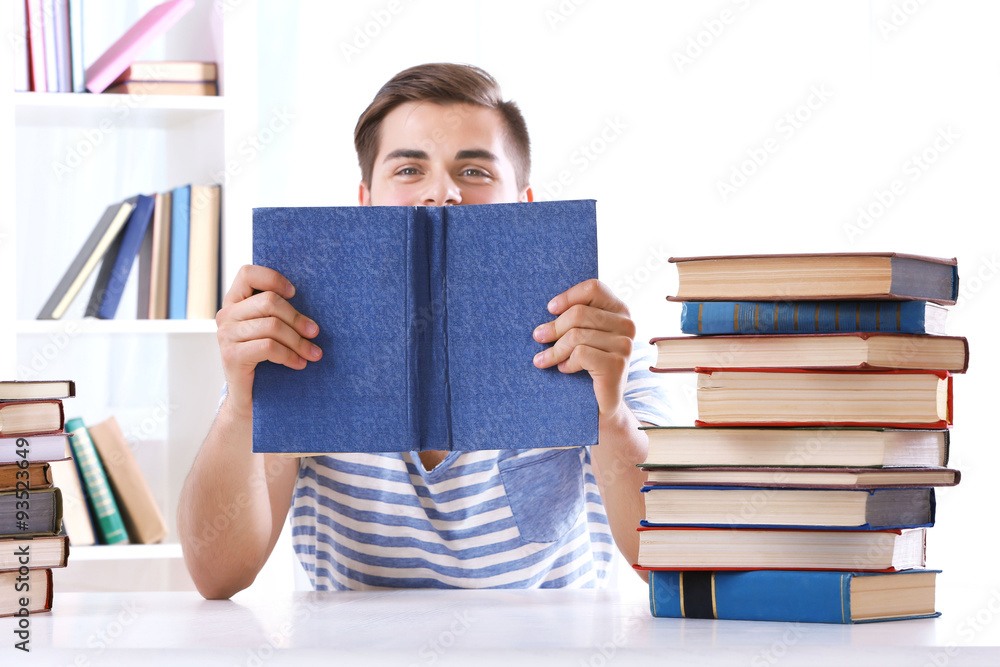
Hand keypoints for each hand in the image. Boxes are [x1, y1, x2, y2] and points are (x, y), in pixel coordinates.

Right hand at [215, 265, 321, 416]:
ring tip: (313, 353)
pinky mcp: (231, 356)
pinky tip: (299, 364)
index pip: (248, 274)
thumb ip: (279, 312)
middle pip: (269, 301)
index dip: (273, 278)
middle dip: (297, 318)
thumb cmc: (266, 360)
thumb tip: (315, 297)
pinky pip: (268, 347)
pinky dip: (289, 355)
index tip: (295, 293)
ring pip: (272, 326)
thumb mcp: (271, 330)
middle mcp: (226, 315)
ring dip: (298, 341)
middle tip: (315, 333)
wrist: (249, 398)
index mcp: (235, 302)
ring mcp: (226, 335)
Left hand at [531, 278, 634, 415]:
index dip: (568, 296)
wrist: (603, 404)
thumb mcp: (585, 335)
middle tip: (538, 337)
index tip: (550, 309)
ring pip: (576, 335)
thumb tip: (548, 308)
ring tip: (544, 360)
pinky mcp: (617, 365)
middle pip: (579, 313)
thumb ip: (577, 317)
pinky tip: (565, 369)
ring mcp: (625, 345)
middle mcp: (627, 325)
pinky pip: (581, 354)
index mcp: (620, 311)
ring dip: (554, 350)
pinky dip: (567, 362)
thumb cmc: (589, 365)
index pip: (593, 288)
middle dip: (553, 327)